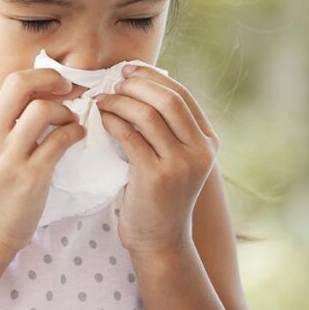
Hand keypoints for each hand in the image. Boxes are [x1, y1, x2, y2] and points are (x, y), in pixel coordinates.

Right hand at [0, 68, 86, 257]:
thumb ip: (4, 125)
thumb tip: (40, 96)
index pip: (10, 86)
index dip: (40, 80)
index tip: (57, 87)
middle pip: (19, 83)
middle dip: (51, 78)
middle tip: (69, 87)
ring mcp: (7, 157)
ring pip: (42, 109)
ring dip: (65, 111)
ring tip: (72, 121)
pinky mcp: (29, 177)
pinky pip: (59, 140)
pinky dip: (75, 133)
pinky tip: (77, 137)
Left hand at [94, 64, 219, 257]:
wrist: (159, 240)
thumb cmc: (159, 195)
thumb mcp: (174, 159)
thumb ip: (167, 128)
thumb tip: (139, 85)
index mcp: (208, 142)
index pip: (183, 95)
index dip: (153, 76)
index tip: (129, 69)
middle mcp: (200, 151)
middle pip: (167, 99)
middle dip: (136, 84)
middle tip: (113, 82)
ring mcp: (180, 164)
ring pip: (147, 114)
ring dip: (119, 101)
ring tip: (101, 100)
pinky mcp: (156, 176)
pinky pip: (129, 135)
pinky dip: (112, 121)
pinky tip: (100, 118)